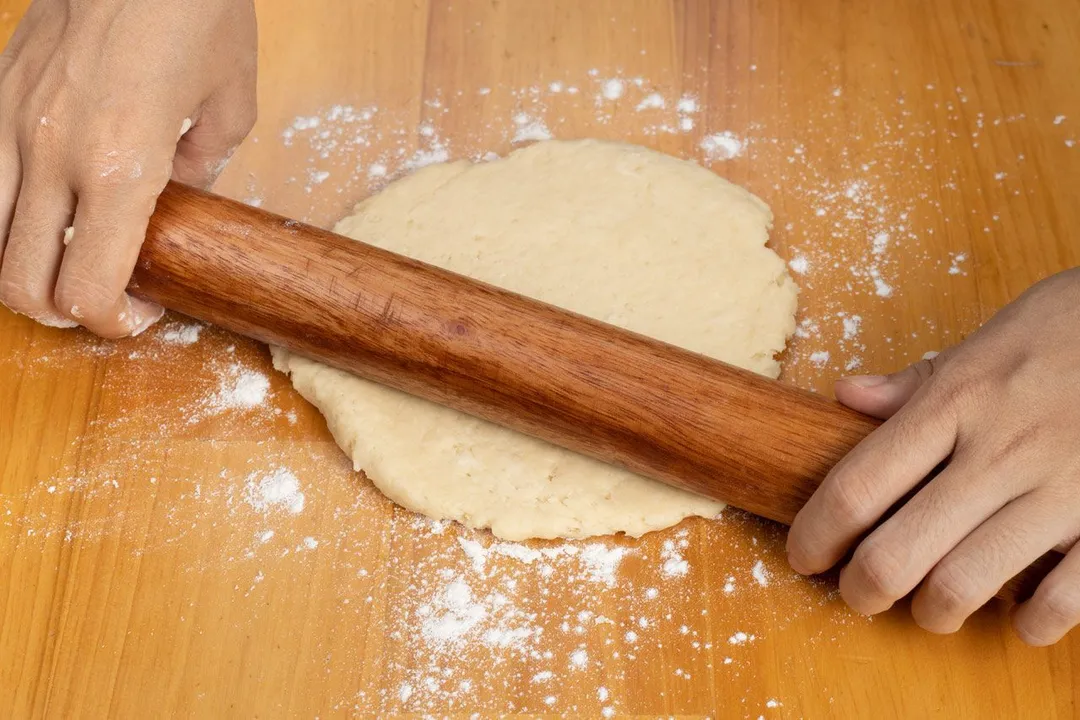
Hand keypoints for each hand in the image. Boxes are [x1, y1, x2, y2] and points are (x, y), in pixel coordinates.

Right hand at [0, 0, 256, 336]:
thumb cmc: (197, 11)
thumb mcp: (234, 102)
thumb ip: (208, 163)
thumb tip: (188, 190)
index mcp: (121, 170)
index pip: (88, 290)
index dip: (113, 322)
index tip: (142, 310)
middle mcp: (54, 156)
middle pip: (21, 283)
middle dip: (61, 312)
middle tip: (100, 297)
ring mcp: (11, 124)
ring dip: (22, 267)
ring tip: (63, 259)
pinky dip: (4, 214)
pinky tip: (40, 207)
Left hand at [787, 267, 1079, 644]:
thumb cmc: (1072, 330)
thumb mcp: (988, 340)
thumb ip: (918, 381)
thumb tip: (848, 395)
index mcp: (956, 402)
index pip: (857, 487)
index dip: (815, 535)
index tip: (804, 554)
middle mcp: (1000, 450)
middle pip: (896, 552)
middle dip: (862, 589)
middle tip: (858, 592)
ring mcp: (1060, 490)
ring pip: (965, 585)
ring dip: (934, 611)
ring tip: (930, 605)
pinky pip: (1063, 599)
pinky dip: (1031, 622)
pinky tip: (1018, 613)